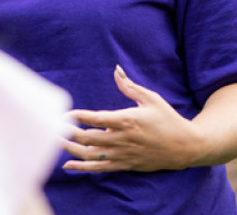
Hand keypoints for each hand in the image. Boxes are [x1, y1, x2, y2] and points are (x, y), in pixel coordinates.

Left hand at [61, 65, 202, 172]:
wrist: (186, 146)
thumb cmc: (168, 118)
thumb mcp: (150, 98)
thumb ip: (129, 86)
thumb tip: (116, 69)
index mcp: (127, 120)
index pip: (96, 119)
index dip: (78, 117)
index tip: (64, 113)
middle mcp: (122, 139)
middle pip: (88, 138)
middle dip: (67, 133)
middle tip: (51, 126)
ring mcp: (123, 154)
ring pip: (90, 154)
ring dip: (69, 149)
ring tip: (53, 141)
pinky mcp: (125, 165)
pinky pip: (99, 168)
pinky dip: (82, 167)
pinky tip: (67, 165)